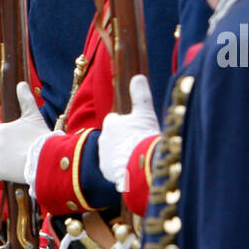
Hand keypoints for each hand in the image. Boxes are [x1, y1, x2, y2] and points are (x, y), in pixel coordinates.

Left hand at [0, 83, 50, 183]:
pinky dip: (6, 172)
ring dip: (4, 160)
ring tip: (20, 159)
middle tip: (20, 150)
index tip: (14, 139)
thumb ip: (25, 99)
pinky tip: (17, 168)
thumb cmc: (39, 136)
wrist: (46, 159)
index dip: (3, 136)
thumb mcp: (33, 116)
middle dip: (4, 148)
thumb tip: (21, 84)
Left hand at [99, 74, 160, 191]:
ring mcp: (103, 156)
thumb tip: (138, 77)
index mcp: (111, 123)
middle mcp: (103, 139)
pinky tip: (130, 169)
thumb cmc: (144, 137)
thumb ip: (141, 96)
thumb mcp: (146, 113)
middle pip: (112, 137)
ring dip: (119, 154)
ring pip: (110, 152)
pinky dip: (119, 168)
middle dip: (121, 139)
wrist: (141, 166)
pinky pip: (111, 168)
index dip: (123, 123)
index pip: (113, 120)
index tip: (134, 128)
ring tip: (135, 157)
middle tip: (137, 144)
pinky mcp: (105, 171)